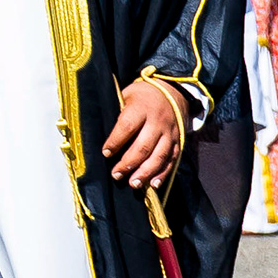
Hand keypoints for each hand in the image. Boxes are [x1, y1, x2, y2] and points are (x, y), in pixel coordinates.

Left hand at [101, 73, 185, 188]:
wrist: (173, 92)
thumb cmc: (142, 97)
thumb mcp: (126, 96)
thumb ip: (118, 114)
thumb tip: (99, 132)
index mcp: (142, 108)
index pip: (127, 127)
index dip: (115, 142)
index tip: (105, 153)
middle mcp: (158, 122)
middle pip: (143, 146)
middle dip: (128, 163)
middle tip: (116, 174)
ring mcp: (170, 133)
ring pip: (159, 156)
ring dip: (145, 172)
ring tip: (133, 184)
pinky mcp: (178, 141)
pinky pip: (172, 160)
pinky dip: (163, 173)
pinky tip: (153, 185)